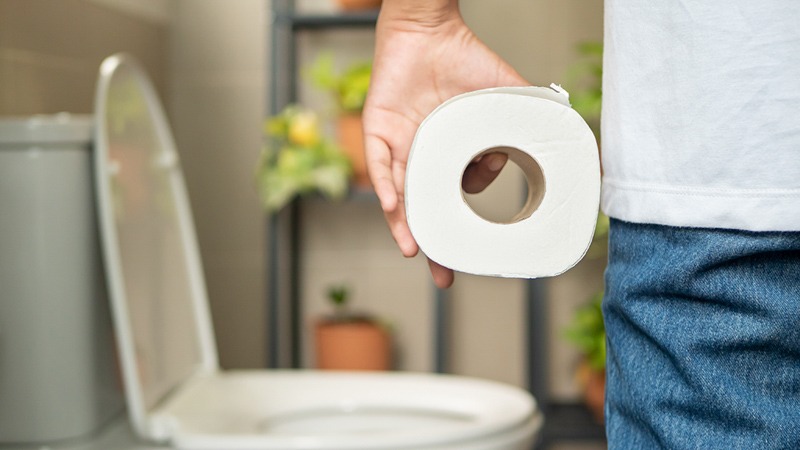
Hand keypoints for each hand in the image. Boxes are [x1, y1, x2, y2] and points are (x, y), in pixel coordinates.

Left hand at [364, 1, 527, 287]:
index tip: (467, 259)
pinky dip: (386, 183)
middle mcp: (418, 159)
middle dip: (430, 244)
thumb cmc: (466, 62)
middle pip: (420, 211)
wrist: (434, 30)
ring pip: (396, 194)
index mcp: (444, 158)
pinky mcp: (377, 128)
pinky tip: (396, 204)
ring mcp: (397, 146)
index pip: (447, 204)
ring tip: (416, 249)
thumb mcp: (506, 101)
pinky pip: (378, 161)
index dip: (453, 233)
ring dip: (403, 224)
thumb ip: (521, 130)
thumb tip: (533, 162)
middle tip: (443, 275)